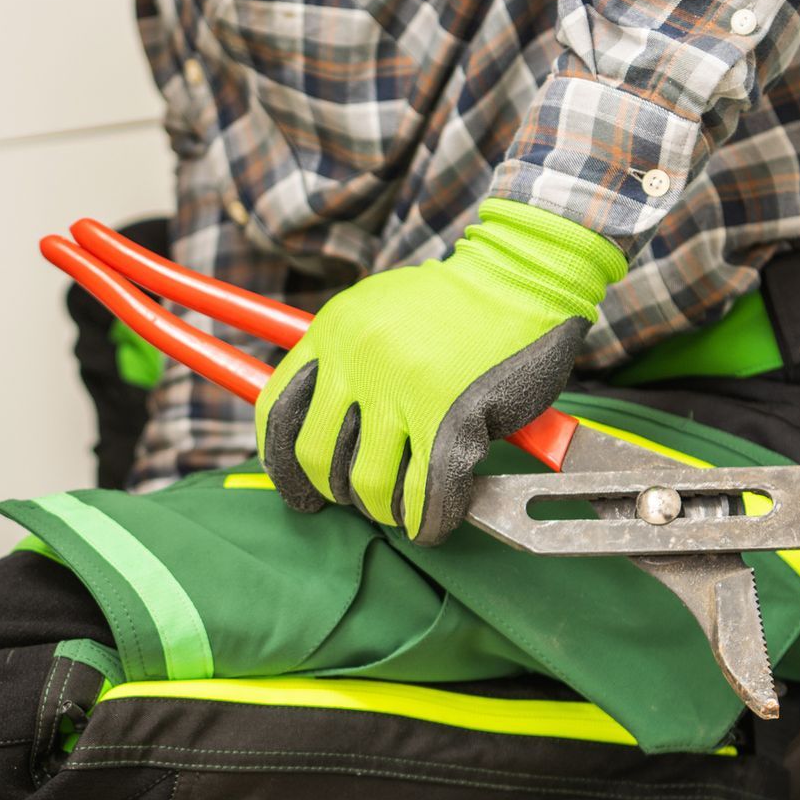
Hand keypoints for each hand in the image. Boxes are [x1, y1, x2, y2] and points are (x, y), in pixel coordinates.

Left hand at [256, 199, 625, 543]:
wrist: (523, 276)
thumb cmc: (453, 304)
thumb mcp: (375, 311)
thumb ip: (343, 361)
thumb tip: (322, 429)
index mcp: (332, 332)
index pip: (277, 411)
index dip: (281, 462)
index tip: (298, 487)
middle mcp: (357, 360)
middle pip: (315, 456)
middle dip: (334, 491)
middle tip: (359, 499)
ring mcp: (402, 389)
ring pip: (367, 483)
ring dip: (383, 509)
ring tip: (401, 508)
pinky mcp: (451, 416)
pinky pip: (425, 493)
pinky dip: (427, 521)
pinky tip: (431, 524)